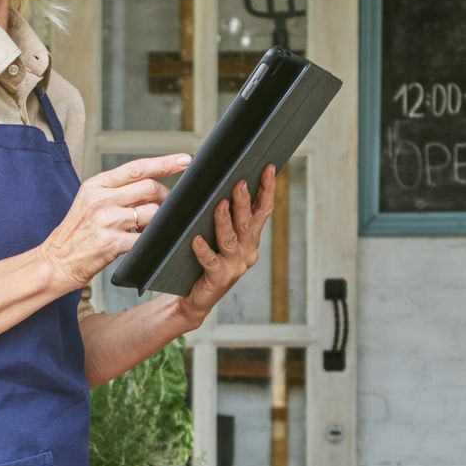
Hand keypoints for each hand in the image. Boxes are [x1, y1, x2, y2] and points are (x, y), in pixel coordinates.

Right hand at [37, 153, 191, 293]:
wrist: (55, 262)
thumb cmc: (75, 234)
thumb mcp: (88, 203)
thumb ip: (115, 191)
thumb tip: (151, 187)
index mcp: (95, 185)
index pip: (136, 168)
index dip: (164, 163)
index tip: (184, 160)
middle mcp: (100, 199)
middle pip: (149, 188)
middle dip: (165, 197)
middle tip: (166, 208)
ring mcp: (106, 220)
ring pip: (152, 212)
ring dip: (159, 221)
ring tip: (150, 228)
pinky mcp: (111, 242)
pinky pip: (145, 237)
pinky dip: (152, 240)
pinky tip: (146, 241)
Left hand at [177, 166, 277, 323]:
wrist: (197, 297)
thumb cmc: (206, 262)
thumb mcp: (221, 237)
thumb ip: (226, 217)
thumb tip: (221, 185)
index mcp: (250, 238)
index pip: (262, 209)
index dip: (267, 188)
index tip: (269, 168)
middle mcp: (247, 250)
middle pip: (248, 222)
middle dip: (245, 201)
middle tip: (239, 182)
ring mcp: (235, 265)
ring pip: (230, 239)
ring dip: (225, 221)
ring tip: (220, 204)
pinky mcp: (219, 278)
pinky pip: (211, 261)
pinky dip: (204, 250)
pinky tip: (196, 240)